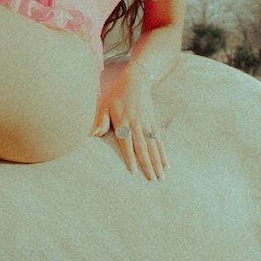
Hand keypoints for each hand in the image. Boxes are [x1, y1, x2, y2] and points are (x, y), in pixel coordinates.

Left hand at [93, 63, 165, 181]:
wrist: (136, 80)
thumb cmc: (117, 94)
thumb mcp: (105, 104)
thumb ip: (100, 120)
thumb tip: (94, 135)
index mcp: (123, 122)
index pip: (127, 143)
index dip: (130, 157)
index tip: (134, 171)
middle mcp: (137, 125)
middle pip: (143, 148)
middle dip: (148, 165)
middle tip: (152, 180)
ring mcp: (147, 124)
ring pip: (153, 147)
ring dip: (157, 163)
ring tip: (161, 177)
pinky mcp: (153, 123)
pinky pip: (159, 141)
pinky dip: (162, 153)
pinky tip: (166, 164)